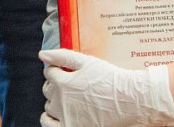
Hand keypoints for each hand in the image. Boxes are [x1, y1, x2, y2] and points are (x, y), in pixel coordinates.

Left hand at [39, 49, 173, 126]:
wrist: (130, 101)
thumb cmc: (111, 80)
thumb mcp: (87, 62)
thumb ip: (62, 56)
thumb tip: (42, 54)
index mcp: (63, 82)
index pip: (49, 73)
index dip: (56, 70)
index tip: (65, 71)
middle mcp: (61, 101)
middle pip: (48, 90)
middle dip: (56, 85)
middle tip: (70, 85)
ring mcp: (66, 117)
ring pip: (49, 107)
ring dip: (54, 101)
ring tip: (68, 99)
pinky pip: (49, 125)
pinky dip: (49, 119)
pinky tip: (57, 115)